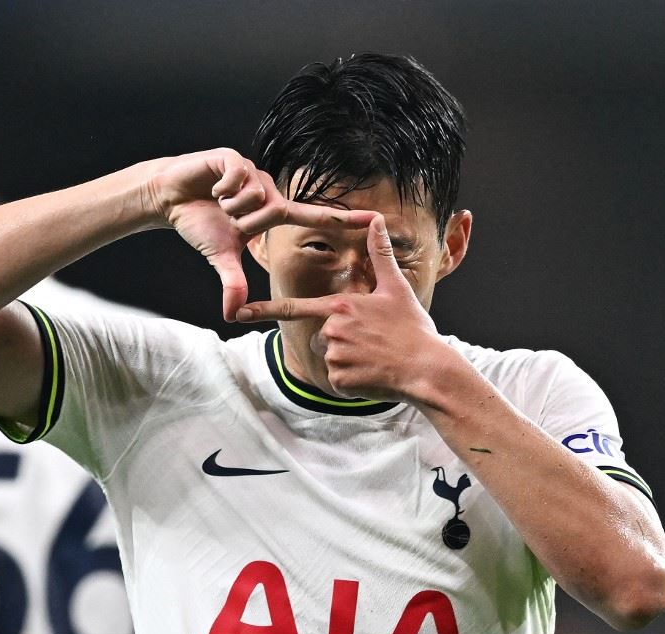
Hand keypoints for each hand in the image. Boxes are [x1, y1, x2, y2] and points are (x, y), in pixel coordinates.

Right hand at [148, 148, 374, 320]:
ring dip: (231, 206)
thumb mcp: (220, 255)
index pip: (315, 216)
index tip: (376, 219)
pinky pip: (238, 177)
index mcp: (274, 211)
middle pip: (272, 212)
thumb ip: (232, 281)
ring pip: (255, 195)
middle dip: (245, 223)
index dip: (345, 218)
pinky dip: (222, 188)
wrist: (171, 197)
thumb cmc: (201, 223)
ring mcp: (253, 172)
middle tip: (228, 220)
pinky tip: (213, 187)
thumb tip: (230, 314)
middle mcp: (269, 190)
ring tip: (219, 202)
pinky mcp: (234, 159)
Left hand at [235, 214, 442, 402]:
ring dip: (349, 362)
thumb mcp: (396, 288)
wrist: (427, 370)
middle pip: (322, 336)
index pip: (293, 308)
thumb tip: (375, 220)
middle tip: (374, 344)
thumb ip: (380, 255)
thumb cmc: (413, 329)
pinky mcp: (340, 381)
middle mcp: (332, 329)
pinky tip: (374, 375)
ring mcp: (334, 356)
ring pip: (330, 359)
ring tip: (376, 359)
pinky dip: (353, 382)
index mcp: (340, 306)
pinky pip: (338, 381)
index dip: (262, 311)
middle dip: (342, 342)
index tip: (237, 313)